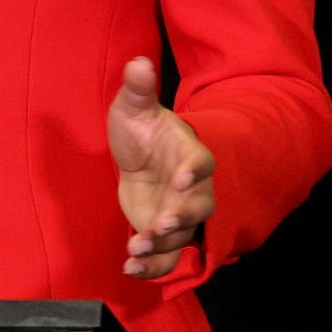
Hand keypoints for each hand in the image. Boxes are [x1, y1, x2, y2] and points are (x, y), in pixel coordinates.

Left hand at [107, 55, 214, 281]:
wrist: (138, 157)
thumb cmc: (142, 130)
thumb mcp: (133, 108)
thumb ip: (138, 89)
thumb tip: (138, 62)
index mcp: (189, 153)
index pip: (201, 162)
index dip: (195, 170)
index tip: (183, 177)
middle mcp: (191, 188)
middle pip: (199, 206)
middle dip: (182, 217)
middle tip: (161, 224)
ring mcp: (179, 213)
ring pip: (181, 235)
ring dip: (161, 245)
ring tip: (137, 249)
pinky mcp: (163, 234)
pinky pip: (166, 256)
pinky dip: (151, 267)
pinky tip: (130, 269)